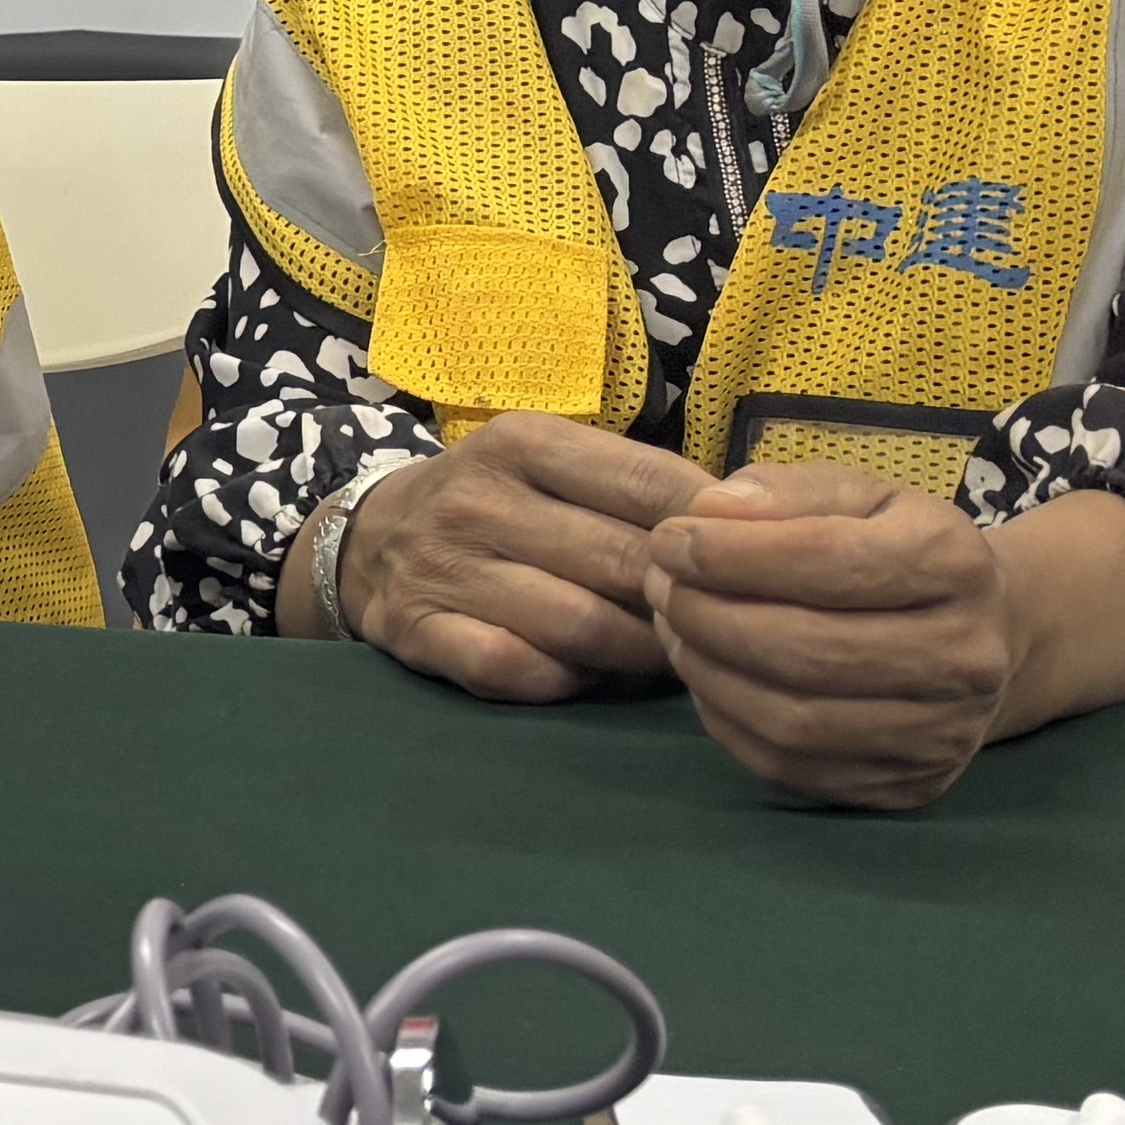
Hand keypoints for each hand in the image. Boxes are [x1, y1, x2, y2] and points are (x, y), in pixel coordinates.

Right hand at [302, 412, 715, 696]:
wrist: (366, 539)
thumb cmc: (497, 502)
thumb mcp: (553, 464)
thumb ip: (638, 488)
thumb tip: (753, 528)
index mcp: (523, 443)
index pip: (647, 482)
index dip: (716, 530)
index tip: (758, 561)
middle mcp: (478, 499)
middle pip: (621, 562)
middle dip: (684, 602)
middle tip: (728, 625)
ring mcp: (443, 568)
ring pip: (577, 625)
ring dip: (639, 653)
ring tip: (675, 658)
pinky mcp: (417, 630)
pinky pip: (512, 668)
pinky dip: (562, 681)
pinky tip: (587, 678)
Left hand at [646, 465, 1011, 810]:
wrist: (977, 634)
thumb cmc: (894, 549)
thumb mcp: (854, 495)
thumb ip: (785, 492)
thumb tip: (709, 512)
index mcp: (956, 564)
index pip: (833, 562)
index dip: (735, 554)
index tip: (669, 540)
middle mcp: (965, 655)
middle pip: (810, 650)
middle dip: (710, 617)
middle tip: (659, 587)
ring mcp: (942, 732)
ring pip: (795, 719)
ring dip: (709, 673)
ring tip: (675, 629)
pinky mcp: (907, 785)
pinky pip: (790, 765)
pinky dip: (728, 720)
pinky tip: (707, 677)